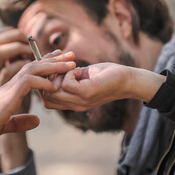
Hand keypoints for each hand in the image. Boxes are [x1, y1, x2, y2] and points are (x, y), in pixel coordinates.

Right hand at [0, 28, 32, 91]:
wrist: (12, 125)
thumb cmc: (20, 97)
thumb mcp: (18, 75)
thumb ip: (20, 61)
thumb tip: (34, 42)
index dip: (11, 32)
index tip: (27, 39)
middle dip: (15, 36)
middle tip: (31, 45)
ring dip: (17, 48)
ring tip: (32, 53)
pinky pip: (6, 71)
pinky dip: (20, 64)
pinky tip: (31, 66)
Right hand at [0, 51, 75, 148]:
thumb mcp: (5, 125)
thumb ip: (19, 121)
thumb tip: (37, 121)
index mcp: (10, 89)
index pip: (31, 70)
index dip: (47, 64)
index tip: (61, 60)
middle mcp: (9, 84)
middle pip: (35, 64)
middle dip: (55, 59)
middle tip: (72, 55)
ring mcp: (8, 87)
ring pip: (32, 68)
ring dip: (53, 66)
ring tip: (71, 64)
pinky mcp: (7, 95)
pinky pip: (28, 82)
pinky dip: (42, 82)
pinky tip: (54, 86)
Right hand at [43, 63, 164, 110]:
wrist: (129, 81)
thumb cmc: (107, 76)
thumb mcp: (83, 78)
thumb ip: (69, 78)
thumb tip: (53, 70)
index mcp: (73, 103)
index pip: (47, 102)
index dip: (45, 86)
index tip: (54, 72)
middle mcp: (75, 105)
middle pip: (46, 99)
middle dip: (47, 80)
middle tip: (59, 68)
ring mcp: (81, 101)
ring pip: (53, 91)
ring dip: (58, 75)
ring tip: (70, 69)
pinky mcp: (87, 93)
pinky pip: (66, 83)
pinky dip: (69, 73)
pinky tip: (79, 70)